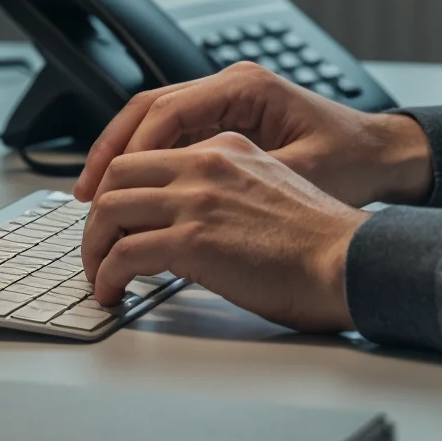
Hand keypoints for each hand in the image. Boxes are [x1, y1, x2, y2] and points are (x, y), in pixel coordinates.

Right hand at [73, 62, 431, 209]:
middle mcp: (232, 85)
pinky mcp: (231, 121)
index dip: (129, 151)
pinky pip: (176, 136)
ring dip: (126, 156)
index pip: (166, 110)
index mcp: (245, 87)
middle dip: (113, 150)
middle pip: (150, 109)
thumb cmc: (351, 162)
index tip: (105, 187)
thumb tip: (184, 198)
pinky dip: (150, 161)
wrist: (385, 155)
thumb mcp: (296, 174)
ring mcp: (229, 101)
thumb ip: (240, 178)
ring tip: (98, 196)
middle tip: (86, 193)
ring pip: (157, 121)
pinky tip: (135, 192)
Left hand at [79, 132, 364, 330]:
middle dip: (96, 214)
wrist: (347, 261)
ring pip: (110, 210)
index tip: (112, 216)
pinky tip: (112, 294)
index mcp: (228, 147)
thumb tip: (192, 224)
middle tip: (95, 246)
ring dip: (93, 248)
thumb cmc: (320, 242)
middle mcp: (207, 162)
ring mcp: (198, 198)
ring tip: (98, 276)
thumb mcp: (271, 190)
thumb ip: (230, 190)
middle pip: (119, 173)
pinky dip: (106, 276)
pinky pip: (123, 253)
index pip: (151, 153)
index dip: (121, 187)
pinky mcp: (193, 239)